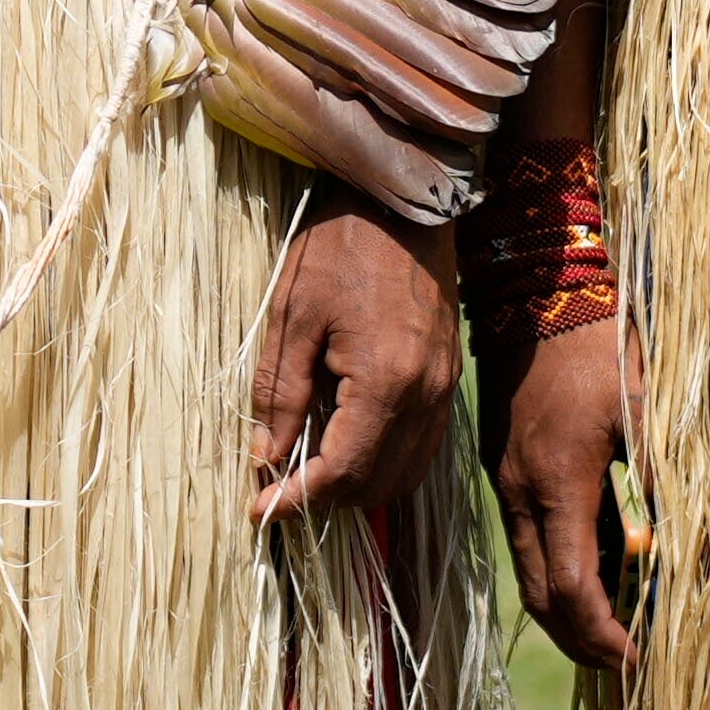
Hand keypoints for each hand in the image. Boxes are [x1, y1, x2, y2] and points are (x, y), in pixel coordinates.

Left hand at [243, 205, 465, 527]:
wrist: (405, 199)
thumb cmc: (342, 245)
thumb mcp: (292, 314)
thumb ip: (280, 391)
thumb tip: (265, 455)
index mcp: (385, 382)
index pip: (344, 471)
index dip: (299, 499)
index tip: (260, 510)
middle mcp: (425, 395)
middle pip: (379, 484)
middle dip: (327, 499)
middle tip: (278, 492)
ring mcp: (443, 388)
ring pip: (407, 472)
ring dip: (358, 486)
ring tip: (309, 475)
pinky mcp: (448, 377)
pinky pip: (423, 445)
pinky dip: (386, 463)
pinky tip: (349, 448)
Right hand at [492, 316, 642, 680]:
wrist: (534, 289)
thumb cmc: (598, 345)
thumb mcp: (645, 405)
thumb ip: (664, 473)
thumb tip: (691, 537)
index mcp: (557, 486)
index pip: (573, 592)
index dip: (608, 637)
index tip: (642, 657)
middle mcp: (520, 495)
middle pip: (542, 601)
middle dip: (584, 643)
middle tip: (630, 662)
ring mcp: (505, 483)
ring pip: (528, 575)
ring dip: (569, 614)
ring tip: (617, 630)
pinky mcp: (503, 469)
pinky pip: (526, 541)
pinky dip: (559, 572)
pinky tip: (597, 570)